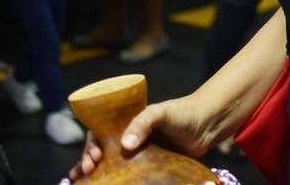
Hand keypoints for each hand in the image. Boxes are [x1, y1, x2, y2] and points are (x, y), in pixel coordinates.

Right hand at [68, 97, 211, 180]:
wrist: (207, 126)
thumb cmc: (182, 113)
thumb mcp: (161, 112)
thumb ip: (144, 123)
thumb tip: (126, 145)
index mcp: (127, 123)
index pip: (100, 133)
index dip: (92, 145)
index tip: (94, 156)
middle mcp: (129, 139)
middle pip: (101, 152)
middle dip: (88, 161)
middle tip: (88, 170)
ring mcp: (139, 155)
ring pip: (111, 166)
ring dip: (96, 175)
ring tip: (82, 182)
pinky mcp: (150, 168)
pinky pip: (130, 177)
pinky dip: (116, 182)